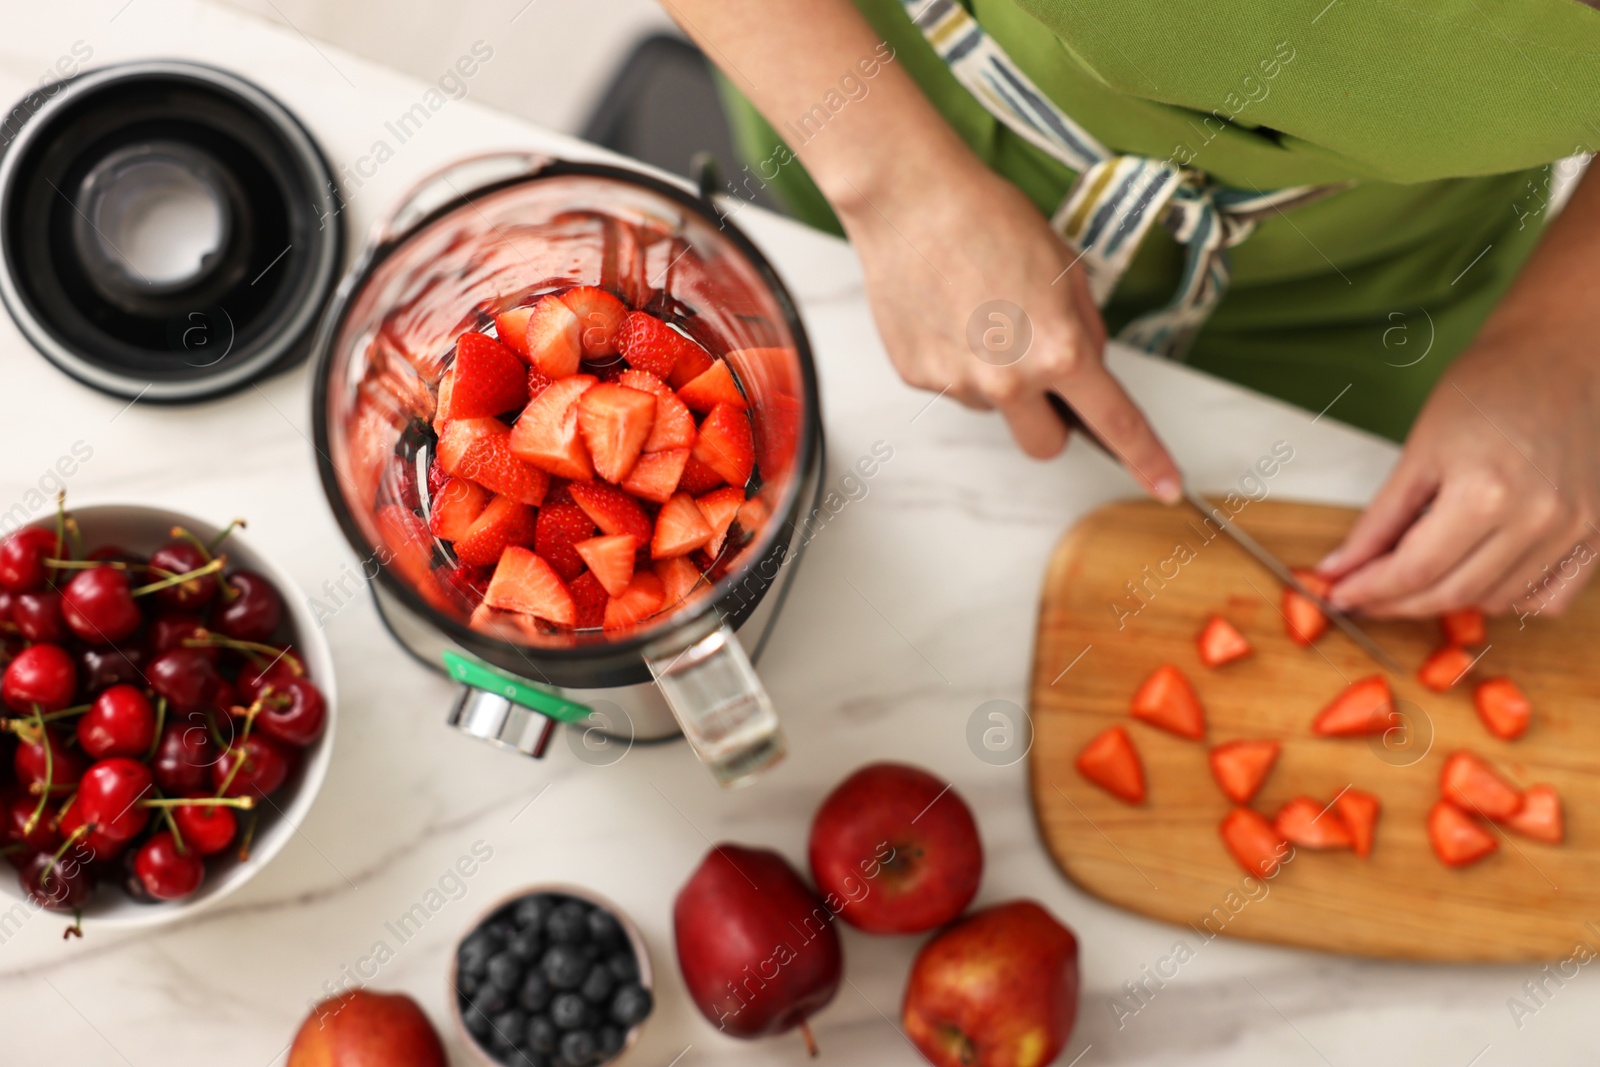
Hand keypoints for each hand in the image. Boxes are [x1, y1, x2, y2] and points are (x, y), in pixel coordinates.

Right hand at [834, 156, 1181, 500]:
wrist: (911, 201)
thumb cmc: (989, 220)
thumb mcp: (1067, 270)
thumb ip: (1085, 330)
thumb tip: (1087, 370)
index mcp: (1060, 351)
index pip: (1115, 423)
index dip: (1147, 460)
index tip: (1166, 486)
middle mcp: (1010, 381)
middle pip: (1045, 445)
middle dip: (1051, 420)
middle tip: (1039, 371)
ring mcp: (959, 384)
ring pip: (994, 410)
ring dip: (996, 379)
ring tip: (979, 315)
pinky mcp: (918, 376)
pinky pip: (952, 386)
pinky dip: (955, 359)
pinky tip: (949, 313)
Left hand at [1319, 331, 1599, 618]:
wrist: (1561, 356)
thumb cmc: (1493, 385)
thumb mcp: (1420, 450)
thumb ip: (1380, 519)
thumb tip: (1342, 566)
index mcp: (1485, 493)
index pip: (1415, 571)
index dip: (1371, 590)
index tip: (1343, 595)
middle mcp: (1537, 519)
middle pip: (1453, 594)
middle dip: (1399, 603)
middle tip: (1366, 595)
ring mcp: (1574, 530)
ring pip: (1497, 601)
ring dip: (1449, 600)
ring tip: (1416, 576)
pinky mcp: (1597, 533)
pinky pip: (1547, 598)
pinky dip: (1507, 597)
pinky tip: (1478, 574)